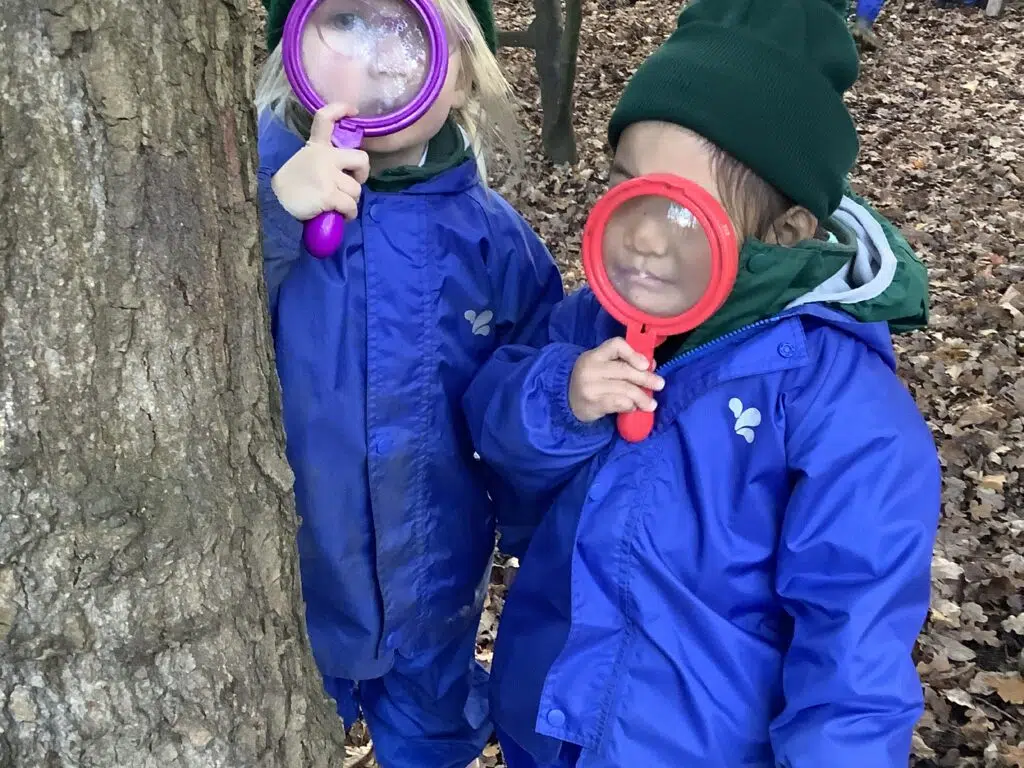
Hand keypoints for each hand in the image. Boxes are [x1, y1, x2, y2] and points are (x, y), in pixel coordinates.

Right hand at [271, 102, 370, 221]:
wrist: (274, 204)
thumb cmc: (293, 187)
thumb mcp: (305, 162)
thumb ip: (324, 161)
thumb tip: (346, 175)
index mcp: (316, 146)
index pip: (325, 118)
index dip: (341, 110)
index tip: (354, 110)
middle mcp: (324, 157)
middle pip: (361, 159)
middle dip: (363, 174)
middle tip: (353, 182)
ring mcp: (327, 175)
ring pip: (356, 189)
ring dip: (351, 200)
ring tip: (338, 205)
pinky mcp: (329, 194)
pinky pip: (350, 205)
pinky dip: (349, 213)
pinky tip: (342, 215)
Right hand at [568, 338, 664, 422]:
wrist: (567, 400)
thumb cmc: (592, 381)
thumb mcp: (603, 366)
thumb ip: (625, 363)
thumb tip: (651, 365)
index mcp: (595, 355)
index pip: (616, 345)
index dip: (633, 353)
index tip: (646, 364)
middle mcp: (591, 368)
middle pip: (624, 370)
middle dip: (646, 378)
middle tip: (660, 385)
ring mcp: (590, 386)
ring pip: (625, 389)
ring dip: (642, 397)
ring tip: (651, 404)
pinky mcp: (593, 403)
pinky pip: (618, 403)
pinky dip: (630, 405)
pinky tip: (634, 408)